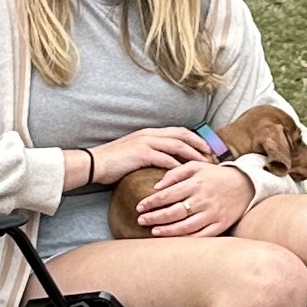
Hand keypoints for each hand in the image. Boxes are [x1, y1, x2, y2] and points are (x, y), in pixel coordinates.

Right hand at [83, 126, 206, 186]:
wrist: (94, 163)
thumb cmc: (113, 162)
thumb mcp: (135, 154)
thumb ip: (150, 154)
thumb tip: (166, 164)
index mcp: (150, 133)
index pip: (178, 131)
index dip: (194, 138)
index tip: (207, 148)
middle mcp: (150, 134)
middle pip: (182, 135)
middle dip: (199, 144)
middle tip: (212, 155)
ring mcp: (146, 142)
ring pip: (178, 146)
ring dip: (193, 155)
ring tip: (204, 165)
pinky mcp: (142, 153)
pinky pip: (166, 159)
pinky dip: (178, 166)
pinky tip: (186, 175)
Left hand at [130, 156, 253, 237]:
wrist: (245, 185)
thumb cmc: (216, 175)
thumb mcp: (196, 166)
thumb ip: (175, 173)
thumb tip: (157, 186)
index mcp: (195, 183)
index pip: (167, 195)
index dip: (151, 202)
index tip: (140, 207)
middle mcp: (203, 199)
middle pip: (173, 212)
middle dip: (154, 217)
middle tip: (141, 220)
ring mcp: (212, 214)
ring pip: (185, 226)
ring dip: (167, 230)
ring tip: (154, 231)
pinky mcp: (220, 225)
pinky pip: (201, 236)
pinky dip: (186, 239)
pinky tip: (174, 239)